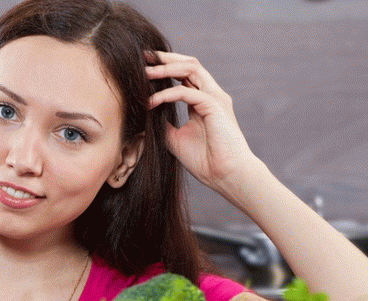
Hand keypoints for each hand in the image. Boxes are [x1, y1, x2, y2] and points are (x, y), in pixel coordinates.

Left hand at [146, 51, 255, 192]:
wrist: (225, 176)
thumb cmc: (205, 161)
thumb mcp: (175, 138)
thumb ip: (163, 122)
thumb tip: (144, 114)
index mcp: (203, 101)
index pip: (184, 74)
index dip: (164, 67)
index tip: (142, 66)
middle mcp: (211, 95)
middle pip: (188, 64)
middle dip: (164, 58)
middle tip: (142, 57)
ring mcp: (215, 98)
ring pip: (190, 69)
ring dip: (165, 68)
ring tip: (144, 72)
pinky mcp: (215, 106)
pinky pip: (187, 92)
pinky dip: (167, 94)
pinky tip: (151, 101)